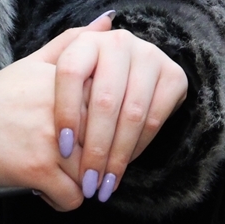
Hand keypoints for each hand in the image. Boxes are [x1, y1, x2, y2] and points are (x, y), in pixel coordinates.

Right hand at [0, 14, 118, 209]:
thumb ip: (73, 42)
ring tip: (62, 176)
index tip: (95, 137)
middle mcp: (65, 108)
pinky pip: (72, 197)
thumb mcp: (33, 62)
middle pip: (107, 144)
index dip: (108, 129)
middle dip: (99, 159)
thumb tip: (108, 20)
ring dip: (83, 182)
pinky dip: (64, 200)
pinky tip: (48, 190)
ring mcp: (53, 140)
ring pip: (94, 174)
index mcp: (70, 82)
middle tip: (80, 162)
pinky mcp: (38, 169)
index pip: (114, 110)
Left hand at [55, 12, 188, 202]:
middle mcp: (121, 43)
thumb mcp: (56, 71)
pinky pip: (154, 119)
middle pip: (104, 100)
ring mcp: (151, 57)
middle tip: (85, 181)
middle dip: (94, 148)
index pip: (71, 74)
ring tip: (103, 184)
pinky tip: (123, 165)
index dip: (66, 113)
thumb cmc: (81, 84)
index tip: (61, 150)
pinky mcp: (174, 77)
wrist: (130, 81)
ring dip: (117, 156)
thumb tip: (51, 50)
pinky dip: (138, 147)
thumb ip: (50, 64)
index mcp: (88, 40)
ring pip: (131, 114)